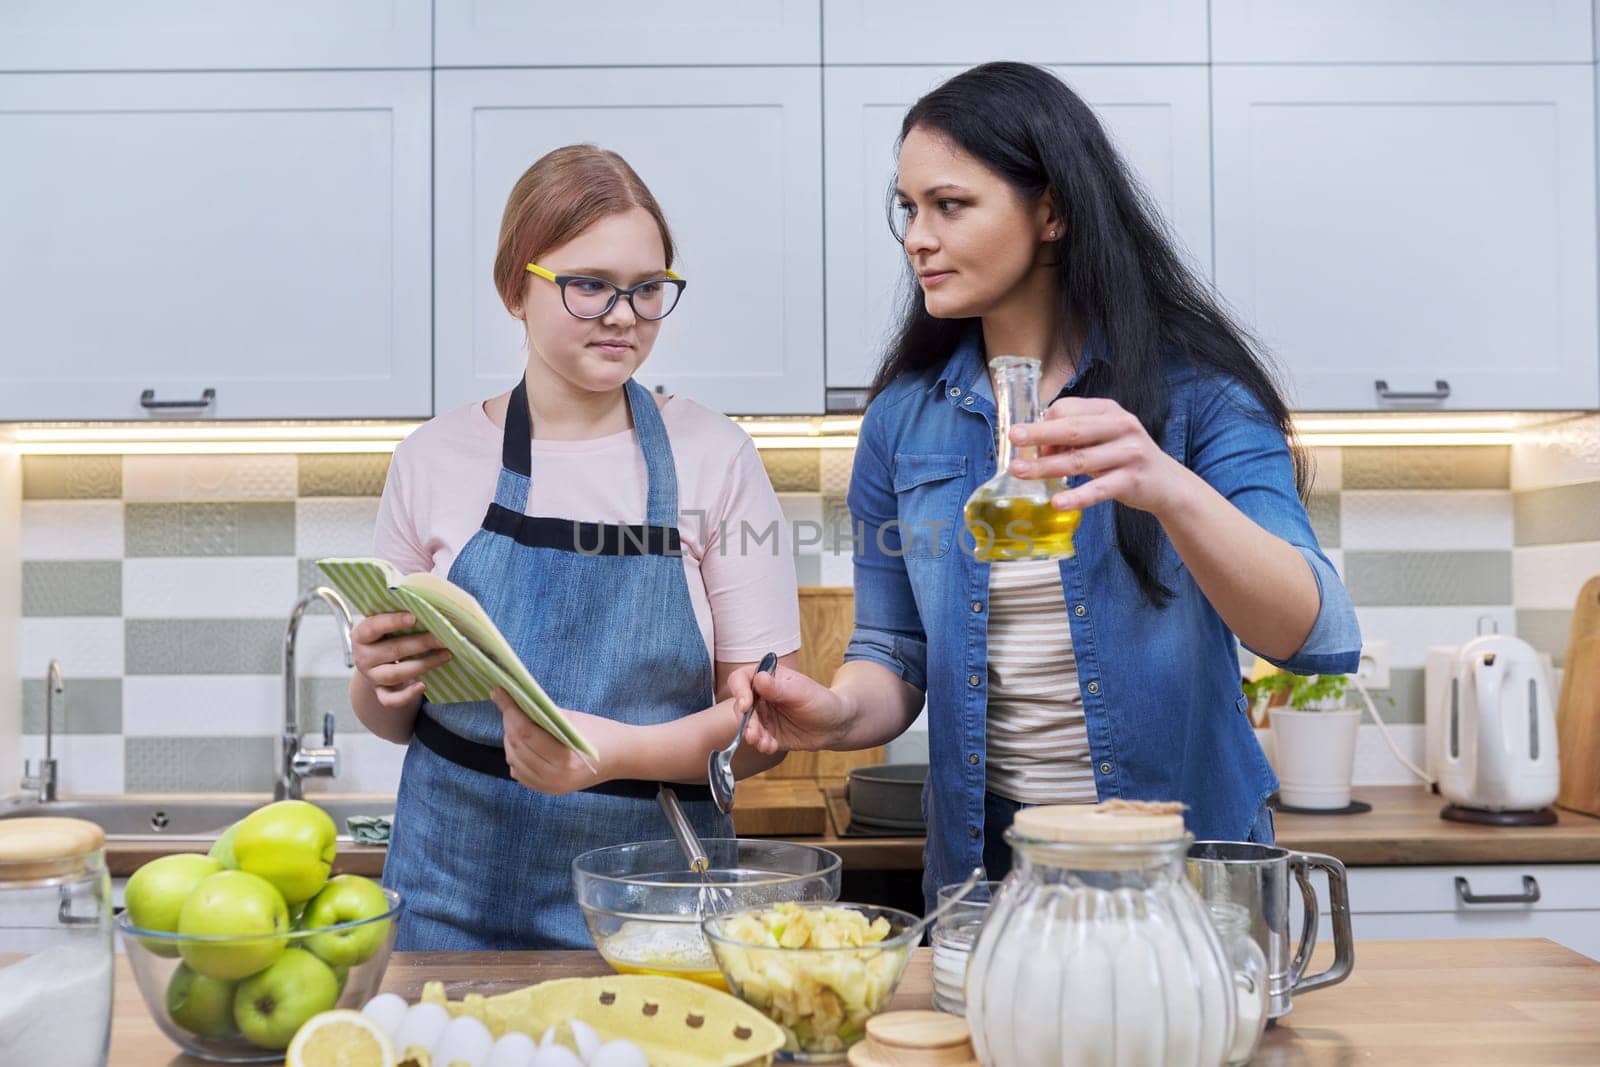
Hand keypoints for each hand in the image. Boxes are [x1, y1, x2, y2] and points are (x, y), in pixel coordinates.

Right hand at [349, 613, 450, 709]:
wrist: (377, 661)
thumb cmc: (386, 635)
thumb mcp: (385, 623)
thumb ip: (400, 616)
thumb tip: (430, 609)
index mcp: (360, 635)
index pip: (373, 627)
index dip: (393, 622)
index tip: (414, 617)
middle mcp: (363, 657)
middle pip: (393, 651)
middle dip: (422, 643)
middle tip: (444, 638)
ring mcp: (371, 677)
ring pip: (396, 674)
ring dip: (424, 664)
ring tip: (445, 655)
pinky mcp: (380, 693)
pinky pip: (391, 699)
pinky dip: (406, 695)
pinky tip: (423, 685)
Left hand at [495, 690, 626, 794]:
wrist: (622, 758)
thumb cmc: (602, 733)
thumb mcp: (574, 719)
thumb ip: (544, 715)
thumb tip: (516, 703)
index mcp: (564, 758)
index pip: (526, 733)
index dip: (510, 711)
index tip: (499, 692)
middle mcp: (554, 777)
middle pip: (517, 747)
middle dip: (508, 723)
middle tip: (507, 704)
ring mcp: (550, 787)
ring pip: (514, 761)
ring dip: (510, 740)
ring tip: (514, 723)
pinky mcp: (548, 790)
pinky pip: (520, 773)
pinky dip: (516, 757)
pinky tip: (521, 744)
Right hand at [726, 662, 849, 754]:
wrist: (836, 725)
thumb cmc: (821, 701)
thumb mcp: (801, 692)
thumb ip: (778, 688)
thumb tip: (759, 678)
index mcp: (768, 678)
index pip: (742, 679)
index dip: (739, 691)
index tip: (746, 705)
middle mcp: (761, 697)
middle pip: (741, 706)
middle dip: (746, 721)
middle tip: (752, 734)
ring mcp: (764, 716)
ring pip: (747, 725)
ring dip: (752, 736)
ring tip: (763, 744)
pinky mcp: (768, 734)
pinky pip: (759, 740)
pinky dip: (762, 745)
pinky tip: (771, 747)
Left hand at [1009, 396, 1190, 515]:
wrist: (1167, 483)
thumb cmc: (1124, 457)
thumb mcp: (1103, 438)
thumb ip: (1074, 438)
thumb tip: (1038, 448)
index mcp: (1109, 410)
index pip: (1069, 409)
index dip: (1046, 424)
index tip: (1031, 444)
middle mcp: (1122, 426)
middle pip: (1073, 430)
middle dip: (1040, 434)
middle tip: (1013, 437)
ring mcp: (1129, 453)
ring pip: (1080, 460)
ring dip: (1047, 467)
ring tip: (1020, 472)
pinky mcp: (1133, 480)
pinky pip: (1099, 490)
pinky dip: (1077, 497)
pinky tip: (1057, 502)